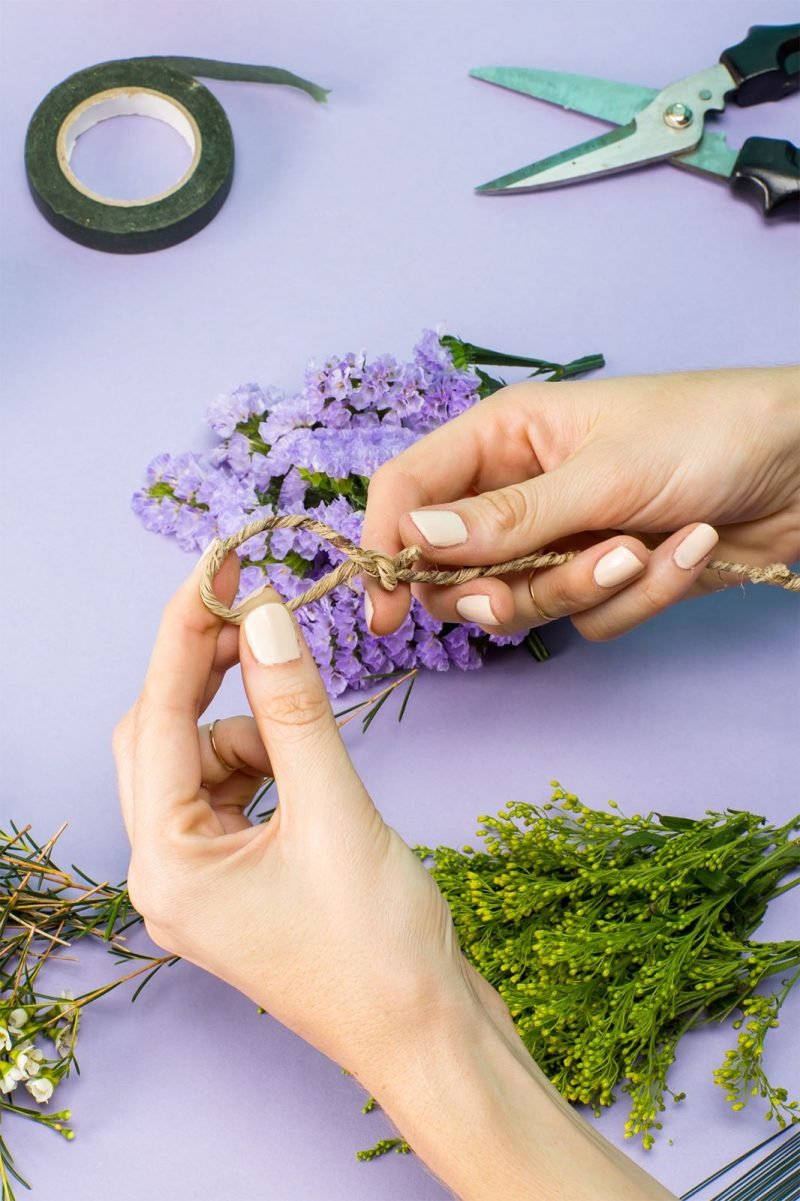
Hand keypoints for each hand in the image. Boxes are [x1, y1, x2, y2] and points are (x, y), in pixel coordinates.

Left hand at [112, 548, 471, 1074]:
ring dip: (253, 723)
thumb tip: (265, 621)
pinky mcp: (245, 875)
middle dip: (209, 673)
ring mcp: (206, 878)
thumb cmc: (382, 952)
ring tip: (316, 733)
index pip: (157, 719)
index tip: (216, 564)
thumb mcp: (337, 814)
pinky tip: (315, 767)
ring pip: (204, 758)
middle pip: (162, 737)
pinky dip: (272, 756)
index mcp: (168, 869)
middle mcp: (170, 874)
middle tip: (263, 614)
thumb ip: (296, 711)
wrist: (433, 1038)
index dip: (185, 633)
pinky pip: (237, 787)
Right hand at [361, 366, 799, 640]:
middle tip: (523, 594)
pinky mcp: (607, 577)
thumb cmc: (708, 433)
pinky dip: (638, 597)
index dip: (386, 550)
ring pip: (524, 602)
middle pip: (457, 567)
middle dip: (497, 589)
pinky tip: (688, 549)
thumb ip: (505, 519)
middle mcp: (521, 491)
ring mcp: (563, 538)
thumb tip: (414, 542)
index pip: (410, 492)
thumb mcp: (601, 473)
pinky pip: (589, 618)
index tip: (384, 612)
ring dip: (583, 587)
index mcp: (504, 438)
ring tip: (640, 550)